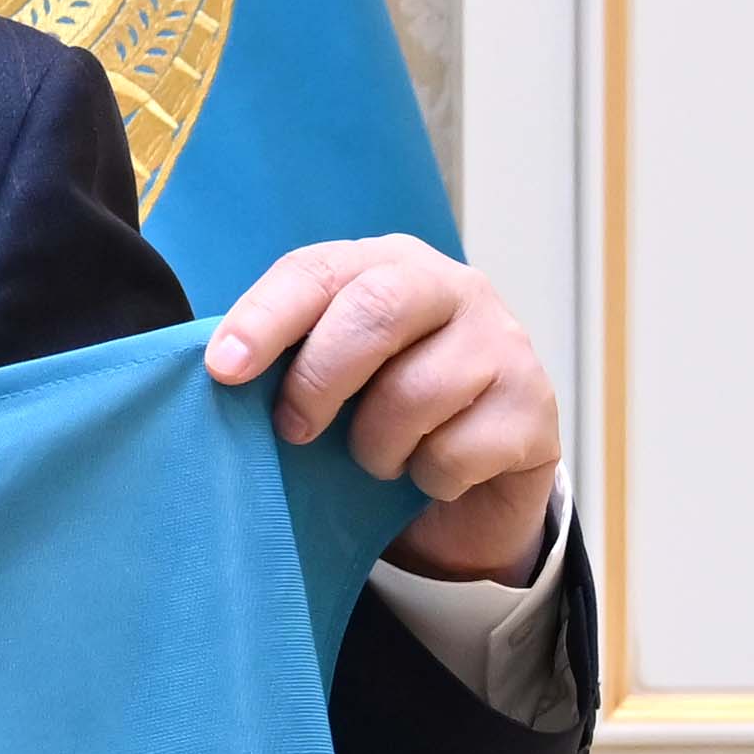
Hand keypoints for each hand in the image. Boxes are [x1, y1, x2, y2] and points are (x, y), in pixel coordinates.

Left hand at [207, 235, 563, 583]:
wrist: (469, 485)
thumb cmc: (379, 417)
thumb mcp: (326, 379)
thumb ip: (285, 360)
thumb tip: (218, 373)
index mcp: (385, 267)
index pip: (317, 271)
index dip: (264, 318)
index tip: (222, 369)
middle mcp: (453, 289)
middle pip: (375, 311)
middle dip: (319, 380)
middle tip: (294, 429)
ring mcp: (504, 344)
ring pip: (416, 391)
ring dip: (375, 446)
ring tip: (376, 458)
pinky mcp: (536, 409)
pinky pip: (457, 452)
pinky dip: (428, 477)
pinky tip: (430, 474)